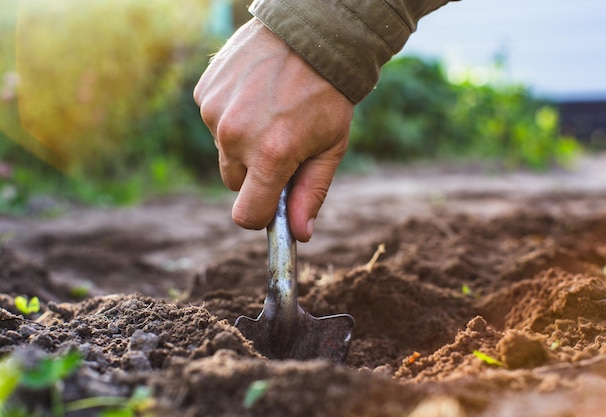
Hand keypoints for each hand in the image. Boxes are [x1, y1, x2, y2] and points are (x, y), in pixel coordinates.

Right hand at [194, 18, 353, 241]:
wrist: (310, 34)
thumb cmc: (328, 94)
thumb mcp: (330, 147)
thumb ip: (311, 193)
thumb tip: (299, 235)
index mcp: (271, 155)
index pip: (246, 215)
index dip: (260, 215)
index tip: (272, 203)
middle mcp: (236, 136)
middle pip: (235, 183)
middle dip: (255, 173)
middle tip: (280, 143)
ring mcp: (215, 111)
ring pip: (224, 150)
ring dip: (242, 141)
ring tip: (269, 111)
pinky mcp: (204, 92)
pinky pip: (213, 121)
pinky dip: (230, 115)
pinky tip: (254, 94)